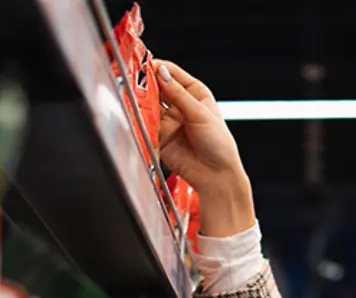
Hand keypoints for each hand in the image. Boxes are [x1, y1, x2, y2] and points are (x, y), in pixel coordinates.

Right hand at [155, 60, 255, 236]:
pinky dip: (141, 119)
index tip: (146, 65)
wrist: (216, 175)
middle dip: (147, 83)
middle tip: (137, 80)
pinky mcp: (160, 136)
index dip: (158, 68)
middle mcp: (180, 105)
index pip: (172, 73)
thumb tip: (162, 73)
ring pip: (150, 104)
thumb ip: (178, 93)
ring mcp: (169, 120)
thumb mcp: (200, 113)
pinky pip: (147, 124)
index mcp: (195, 93)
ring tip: (138, 98)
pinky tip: (140, 115)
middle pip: (157, 87)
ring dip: (143, 100)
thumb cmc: (219, 145)